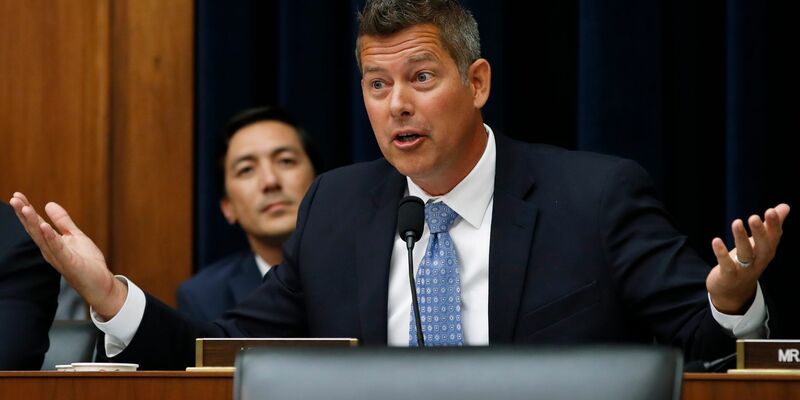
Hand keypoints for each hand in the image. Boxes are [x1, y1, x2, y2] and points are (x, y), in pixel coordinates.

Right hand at [8, 192, 126, 318]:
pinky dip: (51, 237)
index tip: (17, 195)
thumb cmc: (87, 262)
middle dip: (24, 214)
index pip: (36, 224)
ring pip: (42, 237)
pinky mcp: (69, 262)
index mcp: (50, 242)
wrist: (100, 283)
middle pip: (34, 229)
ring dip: (33, 222)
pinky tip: (44, 226)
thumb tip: (49, 204)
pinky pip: (58, 249)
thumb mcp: (75, 236)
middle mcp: (50, 250)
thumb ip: (62, 221)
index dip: (26, 210)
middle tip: (14, 198)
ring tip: (24, 208)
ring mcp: (58, 257)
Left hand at [707, 203, 789, 313]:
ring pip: (745, 254)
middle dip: (760, 232)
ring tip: (736, 222)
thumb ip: (771, 226)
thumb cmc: (748, 262)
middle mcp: (759, 261)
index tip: (772, 210)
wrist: (734, 292)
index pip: (774, 237)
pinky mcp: (729, 276)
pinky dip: (721, 253)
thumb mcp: (760, 244)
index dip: (774, 225)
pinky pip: (727, 265)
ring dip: (741, 238)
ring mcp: (745, 270)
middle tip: (754, 217)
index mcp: (767, 251)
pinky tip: (716, 240)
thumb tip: (785, 206)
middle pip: (763, 247)